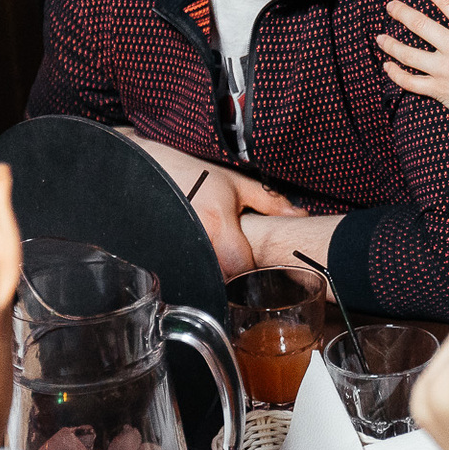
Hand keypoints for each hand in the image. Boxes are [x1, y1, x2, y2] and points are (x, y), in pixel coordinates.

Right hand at [119, 130, 305, 277]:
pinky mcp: (163, 256)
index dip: (255, 277)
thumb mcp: (236, 184)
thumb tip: (300, 216)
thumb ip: (269, 202)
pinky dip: (196, 274)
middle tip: (245, 275)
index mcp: (219, 225)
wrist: (147, 167)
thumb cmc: (194, 174)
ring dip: (216, 279)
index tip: (261, 275)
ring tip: (222, 268)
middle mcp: (197, 242)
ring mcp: (176, 252)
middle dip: (236, 282)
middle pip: (223, 281)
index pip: (243, 269)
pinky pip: (185, 274)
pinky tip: (202, 265)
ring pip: (203, 280)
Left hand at [377, 0, 448, 133]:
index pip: (447, 3)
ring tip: (380, 37)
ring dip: (391, 44)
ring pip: (408, 54)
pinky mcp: (439, 90)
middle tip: (390, 6)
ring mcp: (445, 71)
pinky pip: (410, 82)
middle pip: (420, 25)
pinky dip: (396, 75)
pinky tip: (387, 67)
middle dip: (402, 13)